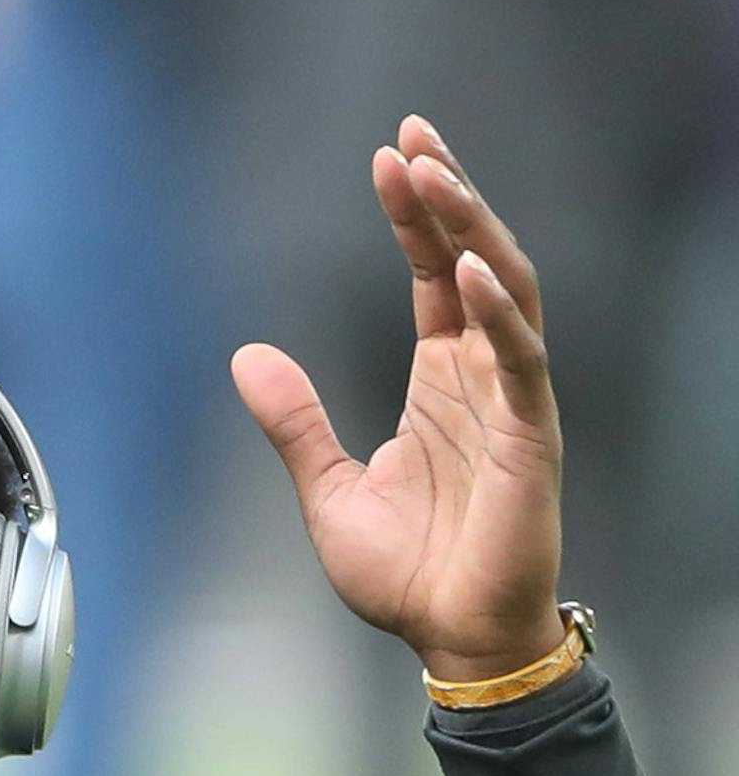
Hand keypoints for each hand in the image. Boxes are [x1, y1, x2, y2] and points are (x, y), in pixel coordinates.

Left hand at [231, 116, 565, 681]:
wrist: (448, 640)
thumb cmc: (406, 573)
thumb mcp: (327, 487)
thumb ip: (294, 420)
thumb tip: (246, 354)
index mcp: (440, 381)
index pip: (432, 275)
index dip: (415, 215)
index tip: (389, 155)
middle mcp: (481, 377)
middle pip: (473, 260)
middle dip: (446, 196)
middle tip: (412, 136)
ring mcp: (511, 402)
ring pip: (505, 291)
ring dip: (470, 231)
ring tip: (433, 174)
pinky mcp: (529, 437)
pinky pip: (520, 361)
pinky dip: (496, 313)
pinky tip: (462, 271)